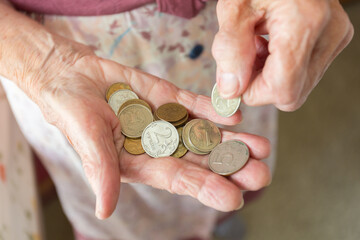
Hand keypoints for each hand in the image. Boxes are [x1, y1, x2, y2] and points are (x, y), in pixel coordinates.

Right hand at [31, 49, 270, 218]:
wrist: (72, 77)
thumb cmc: (72, 112)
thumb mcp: (86, 140)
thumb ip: (100, 171)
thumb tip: (104, 210)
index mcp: (142, 163)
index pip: (179, 179)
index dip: (205, 188)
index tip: (234, 198)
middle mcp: (161, 146)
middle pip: (201, 160)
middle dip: (231, 167)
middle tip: (261, 174)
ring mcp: (168, 121)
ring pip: (205, 134)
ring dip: (233, 140)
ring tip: (261, 147)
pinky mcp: (169, 97)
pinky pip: (195, 105)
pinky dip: (214, 110)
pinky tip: (235, 115)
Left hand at [212, 0, 353, 110]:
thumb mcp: (234, 7)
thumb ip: (230, 50)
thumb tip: (231, 90)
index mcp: (305, 24)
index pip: (282, 90)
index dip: (252, 91)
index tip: (234, 78)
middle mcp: (329, 34)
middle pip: (291, 94)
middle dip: (260, 84)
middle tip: (245, 57)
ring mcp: (336, 37)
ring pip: (298, 87)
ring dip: (270, 76)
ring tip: (258, 44)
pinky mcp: (335, 39)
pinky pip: (305, 73)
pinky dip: (282, 67)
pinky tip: (270, 44)